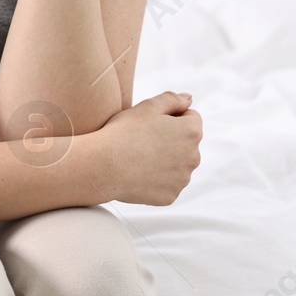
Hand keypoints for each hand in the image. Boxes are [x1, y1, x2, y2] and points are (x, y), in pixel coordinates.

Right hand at [92, 90, 202, 205]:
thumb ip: (173, 99)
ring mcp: (182, 180)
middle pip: (186, 144)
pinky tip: (139, 173)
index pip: (191, 118)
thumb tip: (189, 100)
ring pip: (178, 165)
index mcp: (192, 132)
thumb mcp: (148, 106)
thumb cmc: (123, 132)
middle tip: (144, 140)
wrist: (102, 166)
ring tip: (140, 157)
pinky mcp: (170, 196)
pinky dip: (157, 180)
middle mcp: (193, 157)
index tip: (152, 123)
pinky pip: (167, 184)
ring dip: (166, 160)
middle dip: (172, 140)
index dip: (171, 117)